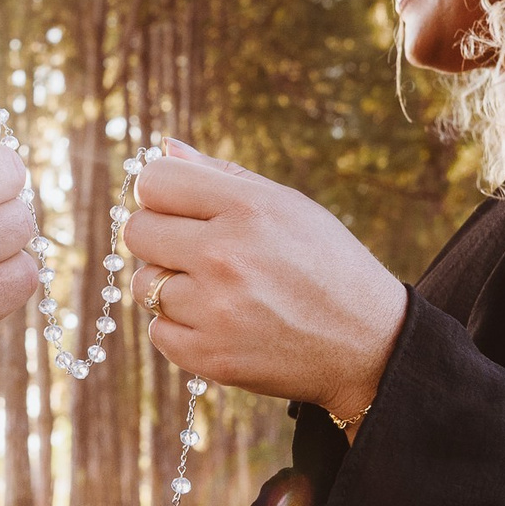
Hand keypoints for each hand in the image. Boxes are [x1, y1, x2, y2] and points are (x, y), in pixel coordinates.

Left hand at [121, 141, 405, 426]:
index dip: (161, 193)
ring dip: (171, 286)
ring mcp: (215, 311)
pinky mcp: (211, 357)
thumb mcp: (288, 205)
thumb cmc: (326, 265)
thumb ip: (221, 175)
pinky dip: (180, 327)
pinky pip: (157, 331)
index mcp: (248, 209)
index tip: (179, 207)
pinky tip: (219, 322)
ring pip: (143, 285)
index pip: (153, 182)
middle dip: (159, 237)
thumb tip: (164, 148)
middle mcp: (226, 257)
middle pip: (136, 232)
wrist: (368, 344)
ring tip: (216, 290)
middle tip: (195, 250)